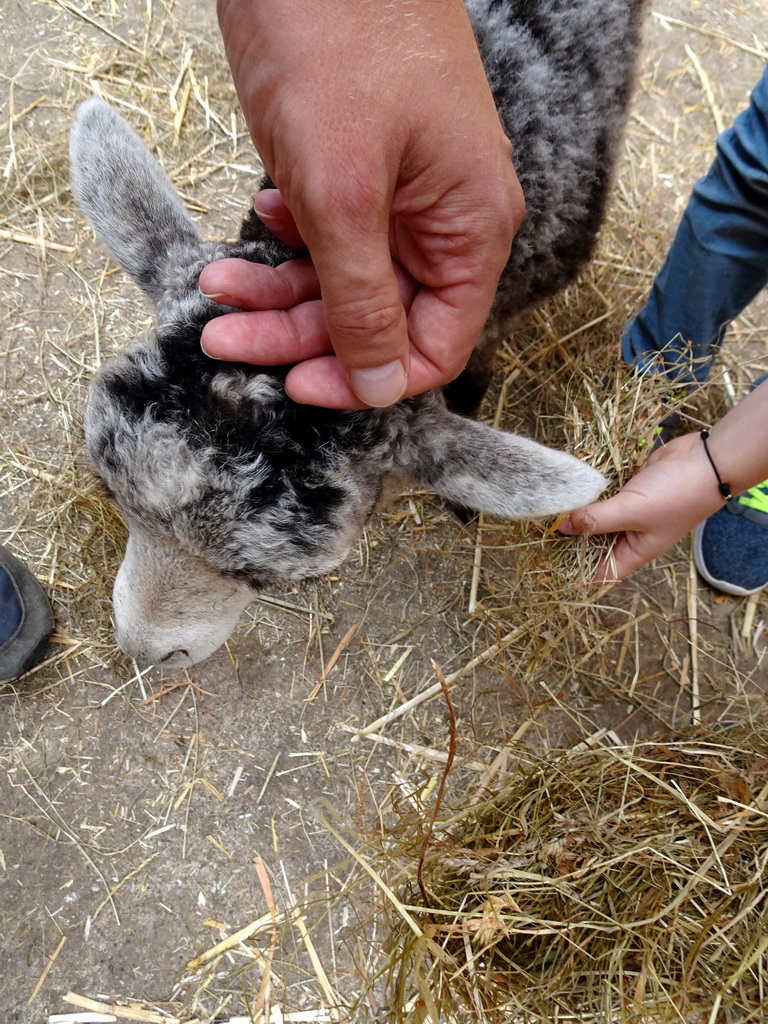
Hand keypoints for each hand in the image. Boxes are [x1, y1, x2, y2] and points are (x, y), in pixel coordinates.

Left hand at [205, 0, 524, 408]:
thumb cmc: (340, 39)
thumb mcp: (344, 191)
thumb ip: (362, 299)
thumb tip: (376, 383)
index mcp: (469, 229)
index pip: (433, 344)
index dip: (366, 375)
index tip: (298, 385)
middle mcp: (443, 220)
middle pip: (375, 318)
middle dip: (297, 333)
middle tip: (226, 338)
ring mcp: (401, 192)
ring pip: (342, 279)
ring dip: (276, 291)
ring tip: (214, 283)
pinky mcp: (360, 166)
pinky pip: (326, 234)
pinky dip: (284, 241)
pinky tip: (257, 215)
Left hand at [558, 432, 726, 579]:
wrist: (707, 459)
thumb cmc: (677, 494)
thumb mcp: (632, 511)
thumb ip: (595, 519)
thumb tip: (560, 526)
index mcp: (634, 551)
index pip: (600, 572)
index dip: (576, 571)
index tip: (548, 559)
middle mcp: (631, 534)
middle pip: (593, 542)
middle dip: (571, 535)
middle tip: (540, 524)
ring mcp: (631, 509)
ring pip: (597, 515)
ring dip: (579, 509)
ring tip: (549, 503)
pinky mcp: (631, 487)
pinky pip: (605, 492)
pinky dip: (591, 489)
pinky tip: (572, 483)